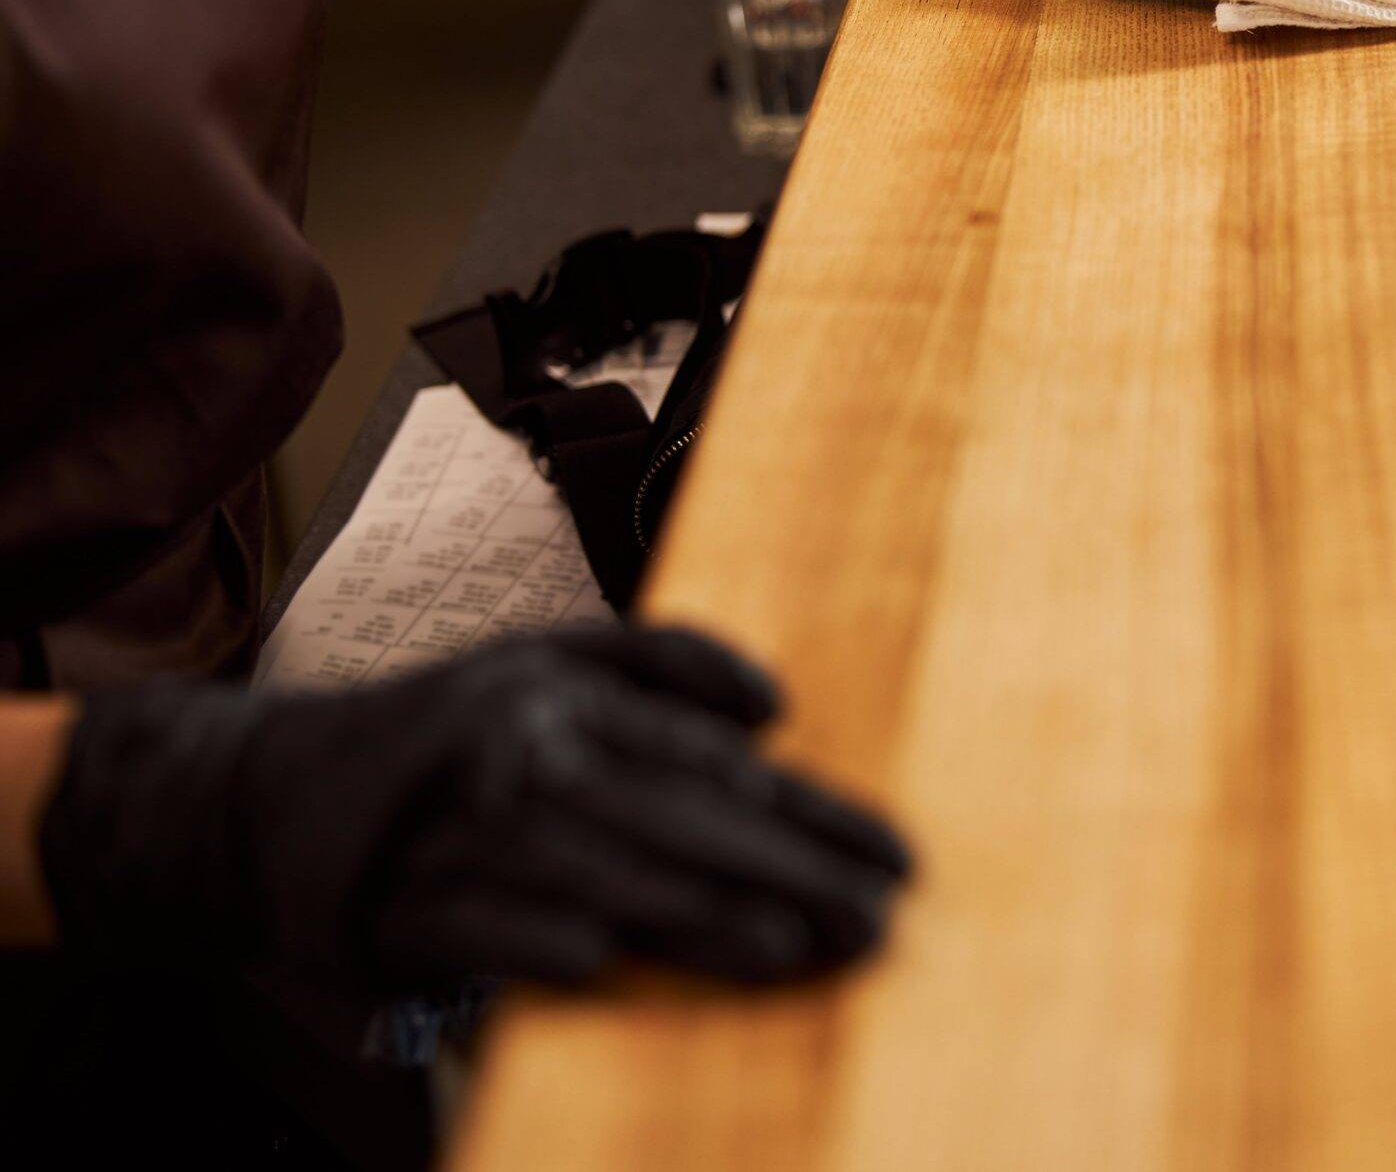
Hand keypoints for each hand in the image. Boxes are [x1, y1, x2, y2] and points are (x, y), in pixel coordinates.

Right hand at [38, 628, 909, 990]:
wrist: (266, 792)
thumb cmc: (440, 736)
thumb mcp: (548, 663)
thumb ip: (664, 664)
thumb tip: (772, 701)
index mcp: (572, 697)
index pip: (720, 763)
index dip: (815, 811)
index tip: (898, 854)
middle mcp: (525, 750)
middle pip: (678, 815)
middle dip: (788, 870)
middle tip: (877, 915)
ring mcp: (459, 829)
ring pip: (595, 870)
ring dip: (693, 913)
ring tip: (787, 945)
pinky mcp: (397, 906)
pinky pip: (473, 925)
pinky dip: (531, 940)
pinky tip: (597, 962)